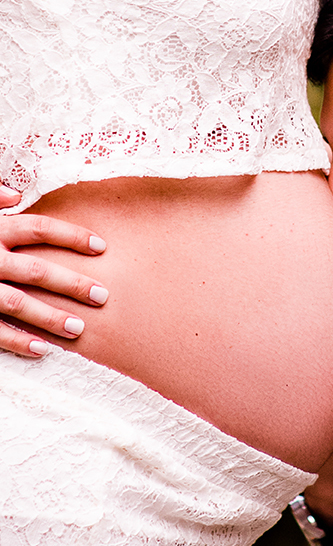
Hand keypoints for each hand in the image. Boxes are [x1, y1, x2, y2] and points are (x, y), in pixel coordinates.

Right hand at [0, 214, 107, 356]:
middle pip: (38, 271)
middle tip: (103, 296)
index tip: (102, 247)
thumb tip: (16, 195)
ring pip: (19, 304)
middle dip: (72, 284)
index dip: (72, 236)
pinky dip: (18, 341)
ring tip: (79, 328)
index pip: (41, 228)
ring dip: (50, 318)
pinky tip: (43, 350)